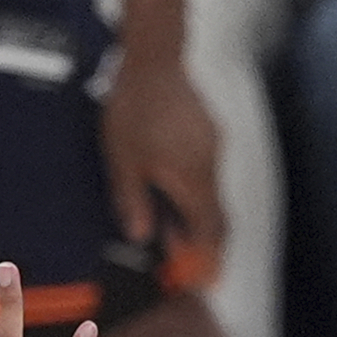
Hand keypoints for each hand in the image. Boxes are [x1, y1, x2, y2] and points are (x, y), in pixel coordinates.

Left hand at [100, 54, 223, 258]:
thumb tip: (140, 235)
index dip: (209, 258)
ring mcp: (212, 147)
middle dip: (198, 241)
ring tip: (166, 221)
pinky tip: (170, 184)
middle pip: (214, 216)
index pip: (210, 230)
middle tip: (180, 257)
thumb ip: (132, 201)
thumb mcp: (123, 158)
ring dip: (192, 213)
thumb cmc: (135, 104)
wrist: (154, 56)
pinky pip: (205, 171)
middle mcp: (210, 166)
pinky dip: (192, 189)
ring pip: (208, 193)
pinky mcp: (208, 132)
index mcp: (192, 179)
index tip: (206, 280)